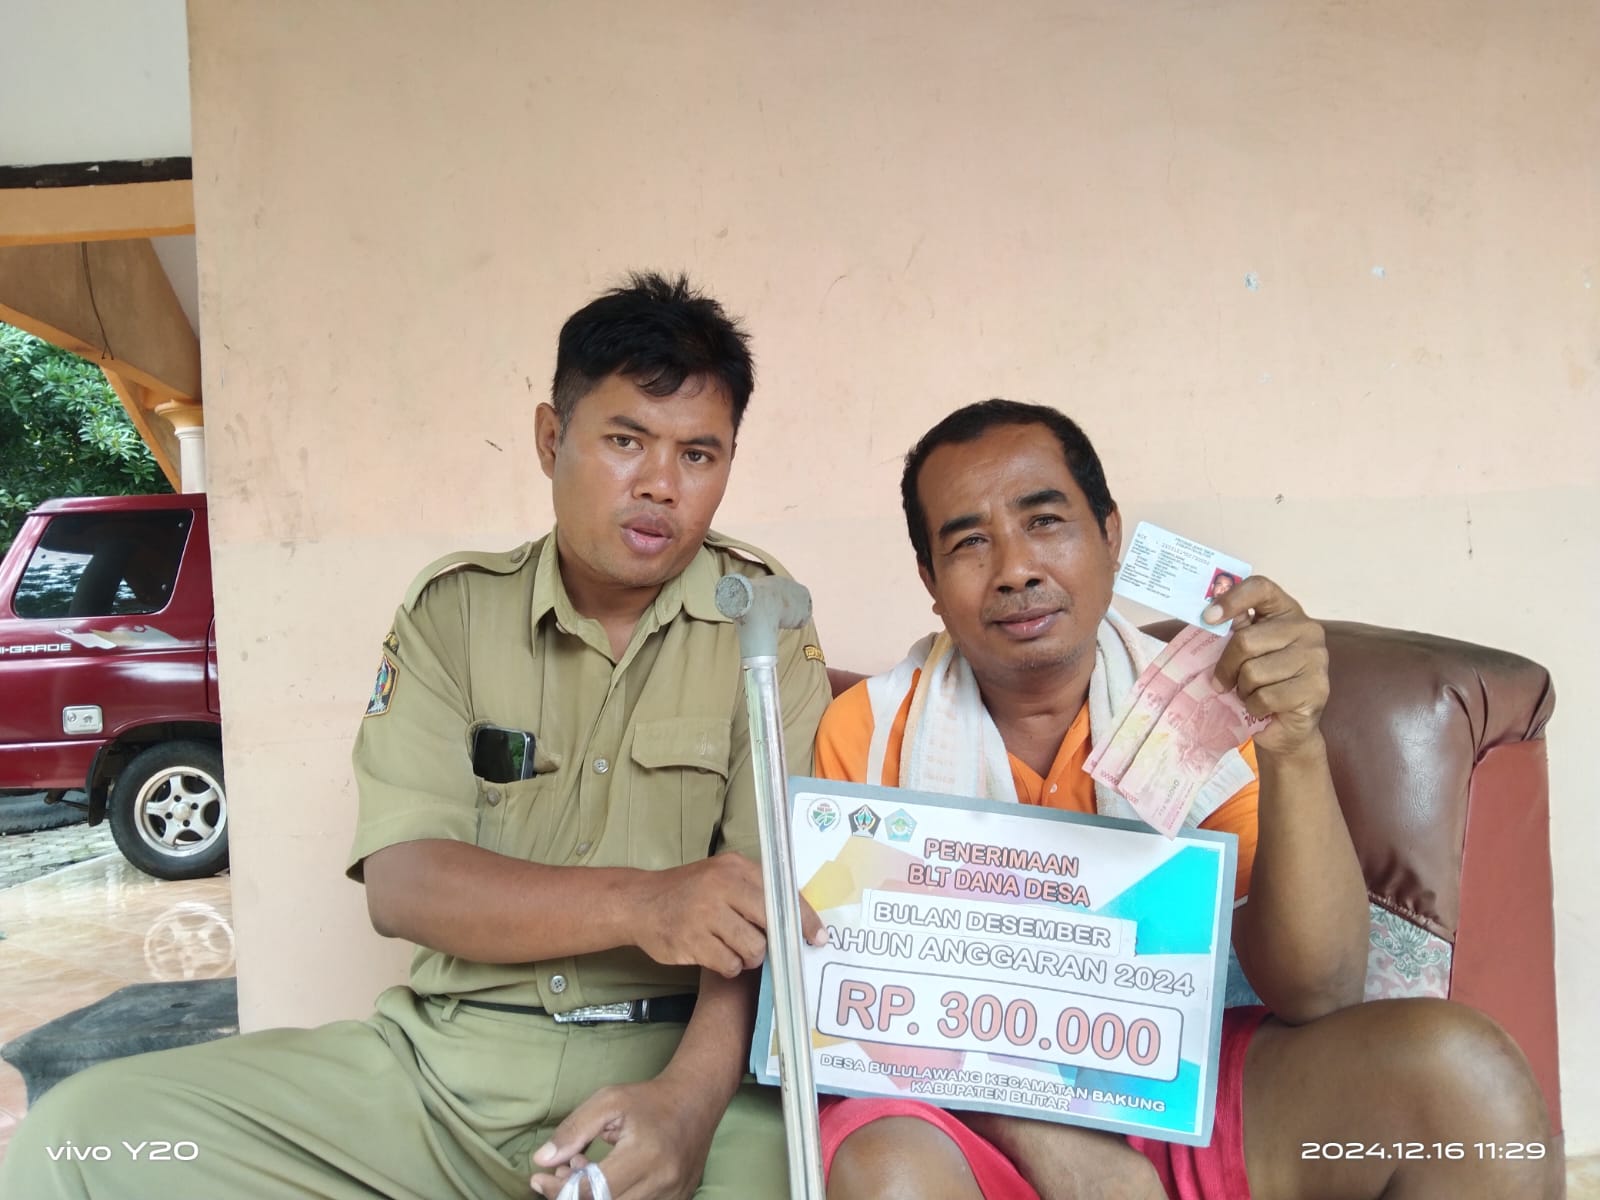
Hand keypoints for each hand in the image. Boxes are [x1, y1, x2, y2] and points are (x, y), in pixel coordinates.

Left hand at [530, 1079, 713, 1199]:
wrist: (695, 1102)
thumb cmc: (649, 1100)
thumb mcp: (608, 1101)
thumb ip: (574, 1130)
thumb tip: (543, 1160)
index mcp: (644, 1154)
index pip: (594, 1190)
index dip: (560, 1189)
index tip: (539, 1178)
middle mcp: (661, 1181)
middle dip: (572, 1196)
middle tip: (559, 1176)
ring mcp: (672, 1196)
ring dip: (593, 1199)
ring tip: (584, 1174)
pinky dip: (614, 1199)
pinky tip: (605, 1181)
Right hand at [635, 853, 825, 977]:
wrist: (640, 902)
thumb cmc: (689, 891)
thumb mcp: (722, 875)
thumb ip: (755, 890)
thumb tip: (796, 918)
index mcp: (735, 868)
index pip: (782, 894)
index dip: (804, 919)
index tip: (818, 937)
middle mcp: (721, 887)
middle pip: (770, 925)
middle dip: (772, 942)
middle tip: (767, 947)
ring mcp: (705, 915)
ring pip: (753, 950)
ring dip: (747, 956)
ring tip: (730, 946)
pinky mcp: (691, 942)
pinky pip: (729, 964)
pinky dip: (727, 965)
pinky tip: (714, 953)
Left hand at [1204, 575, 1328, 758]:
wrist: (1287, 726)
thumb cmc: (1262, 683)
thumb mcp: (1245, 652)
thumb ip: (1233, 631)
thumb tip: (1207, 615)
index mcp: (1286, 612)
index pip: (1260, 588)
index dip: (1231, 599)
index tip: (1208, 617)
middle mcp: (1307, 629)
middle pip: (1245, 640)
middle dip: (1227, 667)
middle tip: (1224, 682)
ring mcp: (1315, 659)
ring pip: (1253, 672)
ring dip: (1243, 690)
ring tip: (1252, 694)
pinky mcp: (1316, 689)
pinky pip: (1265, 697)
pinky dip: (1255, 707)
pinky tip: (1265, 708)